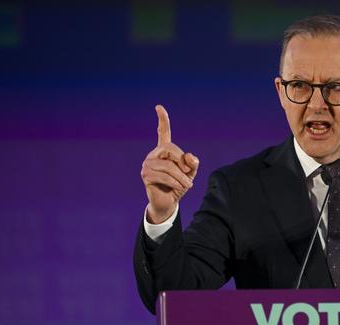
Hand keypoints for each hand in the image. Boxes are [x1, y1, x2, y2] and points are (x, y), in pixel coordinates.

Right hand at [140, 105, 199, 222]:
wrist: (168, 202)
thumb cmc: (179, 185)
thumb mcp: (190, 173)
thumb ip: (193, 163)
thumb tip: (189, 157)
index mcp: (164, 151)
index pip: (163, 133)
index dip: (162, 120)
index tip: (159, 107)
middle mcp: (154, 155)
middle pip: (171, 150)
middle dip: (183, 163)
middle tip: (189, 175)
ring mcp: (147, 164)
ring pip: (168, 166)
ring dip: (182, 177)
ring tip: (188, 185)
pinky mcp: (146, 175)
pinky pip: (164, 176)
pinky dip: (176, 182)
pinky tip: (180, 187)